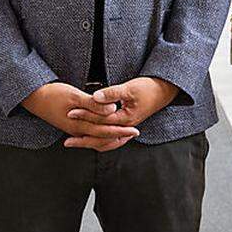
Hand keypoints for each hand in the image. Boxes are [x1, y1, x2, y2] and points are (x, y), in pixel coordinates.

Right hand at [22, 82, 138, 151]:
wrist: (33, 98)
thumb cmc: (52, 94)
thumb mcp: (74, 96)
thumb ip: (93, 105)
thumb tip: (111, 111)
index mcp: (79, 124)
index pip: (105, 130)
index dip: (120, 130)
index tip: (134, 129)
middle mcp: (77, 130)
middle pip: (102, 138)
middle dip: (119, 136)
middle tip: (134, 133)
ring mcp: (73, 129)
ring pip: (95, 139)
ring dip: (110, 137)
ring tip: (123, 134)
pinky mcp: (70, 125)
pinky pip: (89, 135)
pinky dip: (100, 135)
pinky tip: (105, 131)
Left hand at [64, 77, 178, 148]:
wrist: (165, 91)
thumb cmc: (149, 88)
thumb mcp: (130, 88)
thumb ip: (112, 93)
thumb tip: (95, 97)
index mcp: (126, 119)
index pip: (100, 120)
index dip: (85, 115)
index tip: (70, 113)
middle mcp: (125, 127)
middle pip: (101, 137)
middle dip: (83, 137)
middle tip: (66, 140)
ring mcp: (126, 128)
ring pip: (106, 141)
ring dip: (90, 142)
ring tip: (75, 144)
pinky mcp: (126, 125)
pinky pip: (111, 138)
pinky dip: (99, 140)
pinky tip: (90, 139)